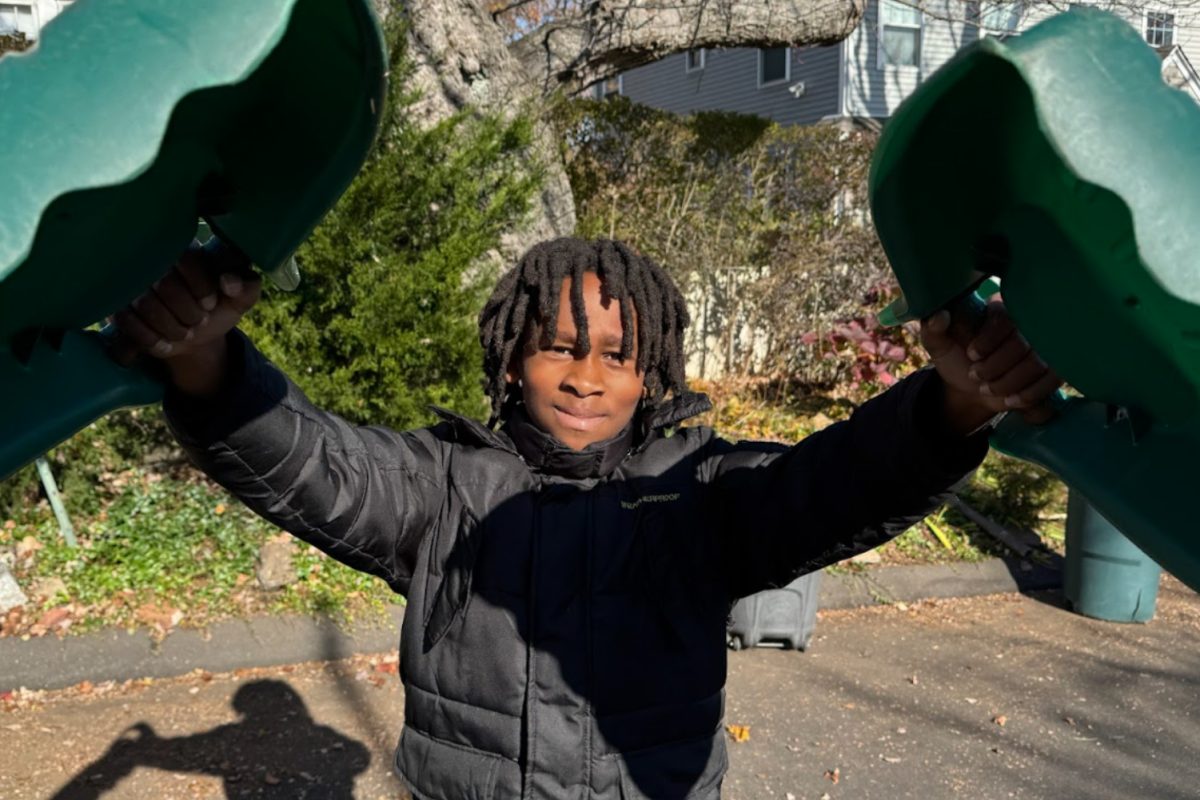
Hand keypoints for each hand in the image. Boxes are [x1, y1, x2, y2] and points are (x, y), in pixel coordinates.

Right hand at [111, 242, 260, 364]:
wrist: (195, 334)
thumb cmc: (217, 307)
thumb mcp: (239, 300)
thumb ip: (246, 287)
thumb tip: (229, 281)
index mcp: (185, 250)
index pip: (187, 258)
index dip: (201, 286)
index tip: (211, 305)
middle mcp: (153, 260)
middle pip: (165, 284)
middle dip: (188, 312)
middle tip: (199, 322)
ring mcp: (131, 282)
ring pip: (144, 303)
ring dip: (171, 327)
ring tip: (185, 333)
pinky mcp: (116, 304)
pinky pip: (126, 320)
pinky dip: (150, 338)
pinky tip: (165, 343)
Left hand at [919, 298, 1062, 435]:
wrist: (971, 388)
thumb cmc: (957, 359)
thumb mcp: (939, 345)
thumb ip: (933, 329)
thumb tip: (939, 315)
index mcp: (1000, 309)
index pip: (1003, 317)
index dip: (987, 341)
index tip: (971, 355)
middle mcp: (1028, 322)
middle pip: (1022, 344)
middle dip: (994, 367)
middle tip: (976, 377)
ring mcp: (1045, 344)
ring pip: (1037, 364)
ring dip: (1008, 383)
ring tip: (989, 389)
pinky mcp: (1056, 366)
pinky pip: (1052, 380)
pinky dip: (1028, 394)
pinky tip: (1009, 400)